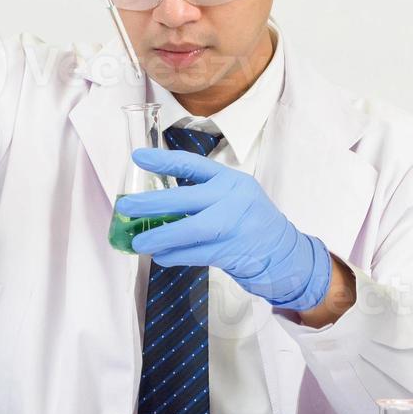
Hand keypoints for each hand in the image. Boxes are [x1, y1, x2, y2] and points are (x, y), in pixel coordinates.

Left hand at [114, 149, 332, 312]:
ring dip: (160, 236)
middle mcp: (233, 199)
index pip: (193, 165)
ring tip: (138, 241)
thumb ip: (205, 195)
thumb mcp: (236, 197)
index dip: (164, 161)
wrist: (285, 253)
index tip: (138, 158)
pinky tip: (160, 255)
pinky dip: (174, 255)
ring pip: (188, 230)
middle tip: (127, 207)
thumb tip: (159, 202)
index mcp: (231, 180)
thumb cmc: (252, 223)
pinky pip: (194, 253)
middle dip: (152, 203)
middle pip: (184, 199)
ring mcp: (233, 226)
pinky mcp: (232, 252)